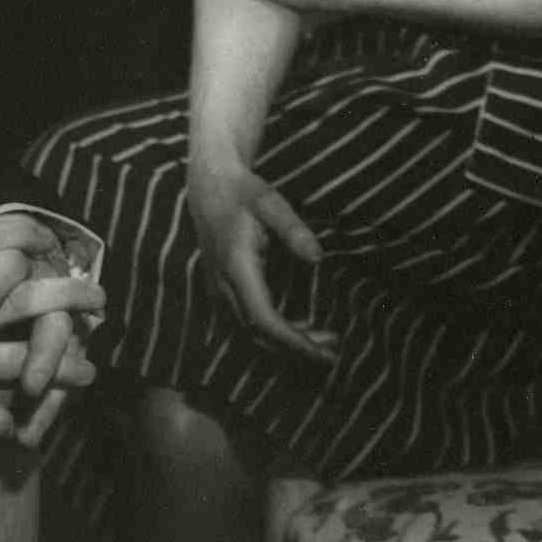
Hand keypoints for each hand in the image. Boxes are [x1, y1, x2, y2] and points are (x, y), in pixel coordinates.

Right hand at [187, 151, 335, 367]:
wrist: (208, 186)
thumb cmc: (243, 192)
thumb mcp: (270, 202)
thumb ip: (293, 229)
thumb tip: (318, 258)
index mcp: (235, 267)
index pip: (262, 320)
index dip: (293, 342)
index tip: (323, 353)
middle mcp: (223, 286)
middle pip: (257, 336)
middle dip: (295, 351)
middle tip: (333, 355)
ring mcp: (219, 293)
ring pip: (250, 336)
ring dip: (286, 346)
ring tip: (325, 343)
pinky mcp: (222, 293)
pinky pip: (246, 326)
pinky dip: (274, 335)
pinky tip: (301, 330)